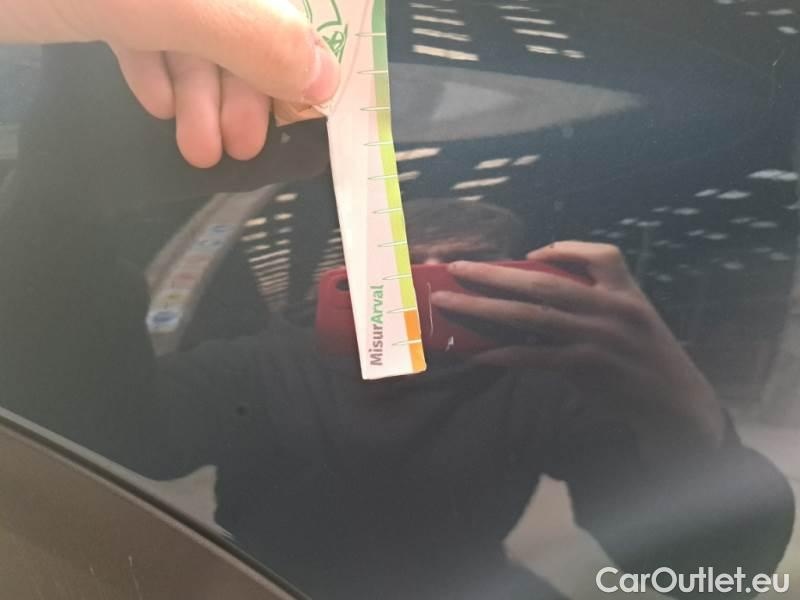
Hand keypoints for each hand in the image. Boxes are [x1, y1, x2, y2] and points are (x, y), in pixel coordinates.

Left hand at [1, 0, 339, 167]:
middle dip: (240, 83)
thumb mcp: (160, 1)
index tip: (298, 105)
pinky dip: (150, 67)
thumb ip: (251, 34)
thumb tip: (324, 77)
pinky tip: (155, 105)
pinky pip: (134, 21)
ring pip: (183, 23)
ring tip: (198, 149)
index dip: (293, 45)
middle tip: (242, 145)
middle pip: (232, 10)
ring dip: (199, 92)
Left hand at [430, 241, 725, 462]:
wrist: (674, 403)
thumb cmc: (643, 356)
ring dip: (484, 308)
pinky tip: (477, 353)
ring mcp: (599, 337)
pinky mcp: (588, 367)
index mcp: (626, 291)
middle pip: (543, 283)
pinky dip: (503, 354)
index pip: (601, 255)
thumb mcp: (633, 317)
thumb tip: (538, 285)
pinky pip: (535, 357)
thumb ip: (596, 298)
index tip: (529, 255)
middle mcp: (613, 308)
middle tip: (455, 268)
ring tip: (449, 302)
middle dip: (494, 274)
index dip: (563, 249)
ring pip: (531, 317)